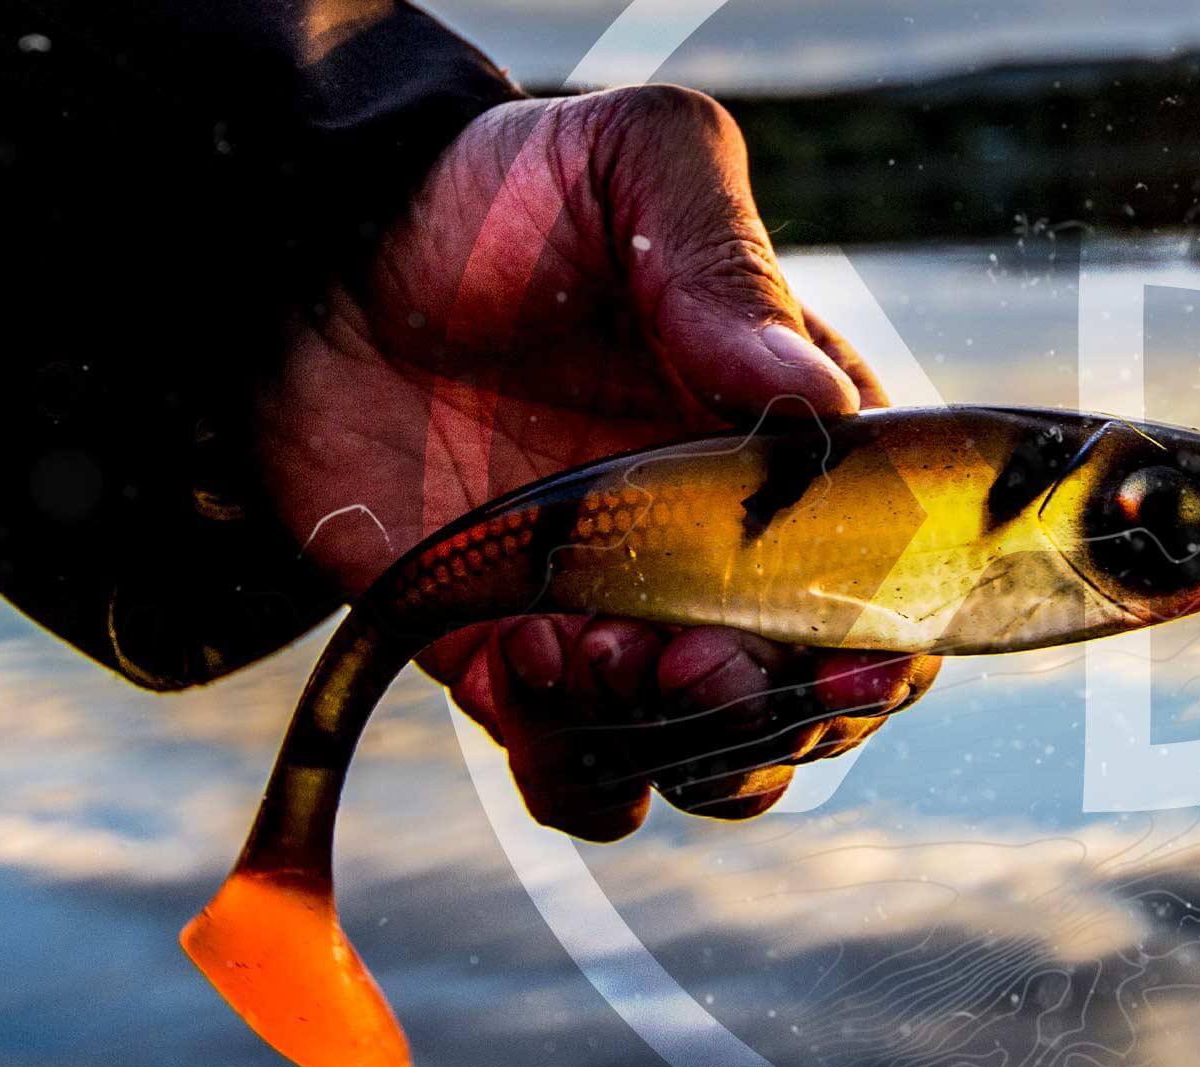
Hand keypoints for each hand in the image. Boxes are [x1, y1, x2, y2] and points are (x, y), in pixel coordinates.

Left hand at [256, 86, 939, 839]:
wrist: (311, 259)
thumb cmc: (492, 198)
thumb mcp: (630, 166)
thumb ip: (721, 266)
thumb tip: (818, 402)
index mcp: (785, 438)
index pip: (888, 571)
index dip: (879, 628)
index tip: (834, 640)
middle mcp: (716, 544)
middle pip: (808, 693)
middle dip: (766, 711)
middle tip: (684, 660)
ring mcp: (615, 610)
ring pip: (701, 752)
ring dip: (670, 748)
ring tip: (580, 658)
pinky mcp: (508, 658)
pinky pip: (572, 768)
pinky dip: (567, 767)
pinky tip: (518, 674)